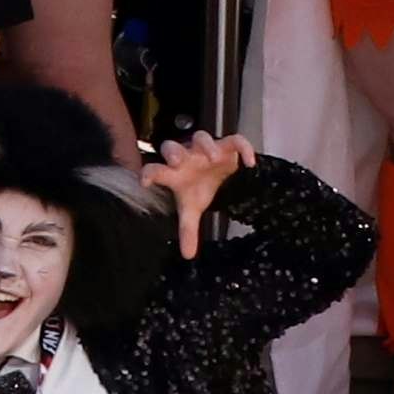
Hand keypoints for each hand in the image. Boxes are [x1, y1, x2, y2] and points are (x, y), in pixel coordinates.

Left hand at [138, 131, 248, 254]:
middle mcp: (186, 156)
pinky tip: (249, 163)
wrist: (219, 174)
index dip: (149, 173)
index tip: (145, 182)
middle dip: (174, 152)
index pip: (154, 170)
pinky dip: (243, 148)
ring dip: (205, 145)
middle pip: (172, 146)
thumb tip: (188, 256)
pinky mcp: (227, 145)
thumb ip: (188, 229)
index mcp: (173, 173)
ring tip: (213, 158)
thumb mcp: (192, 208)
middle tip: (179, 161)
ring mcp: (205, 148)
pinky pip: (235, 140)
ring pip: (200, 137)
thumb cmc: (198, 188)